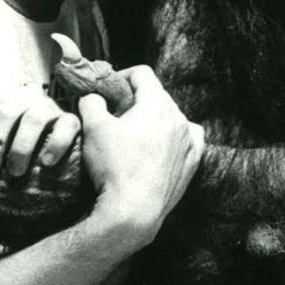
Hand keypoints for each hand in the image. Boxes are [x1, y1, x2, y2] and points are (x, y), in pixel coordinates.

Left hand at [0, 84, 80, 178]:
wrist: (55, 142)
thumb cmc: (15, 145)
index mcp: (3, 97)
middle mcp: (27, 96)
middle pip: (5, 113)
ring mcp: (50, 107)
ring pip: (34, 118)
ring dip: (20, 148)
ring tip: (14, 172)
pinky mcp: (72, 121)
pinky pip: (67, 126)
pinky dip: (56, 144)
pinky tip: (46, 162)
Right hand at [79, 64, 204, 246]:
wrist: (134, 211)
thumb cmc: (113, 168)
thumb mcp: (93, 128)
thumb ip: (91, 102)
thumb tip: (93, 97)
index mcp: (157, 103)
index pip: (141, 73)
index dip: (121, 76)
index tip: (109, 89)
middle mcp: (179, 118)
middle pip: (157, 96)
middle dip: (136, 100)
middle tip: (116, 115)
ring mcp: (189, 141)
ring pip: (171, 118)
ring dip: (153, 120)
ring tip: (134, 136)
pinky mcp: (193, 161)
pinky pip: (186, 139)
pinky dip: (173, 138)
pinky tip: (159, 147)